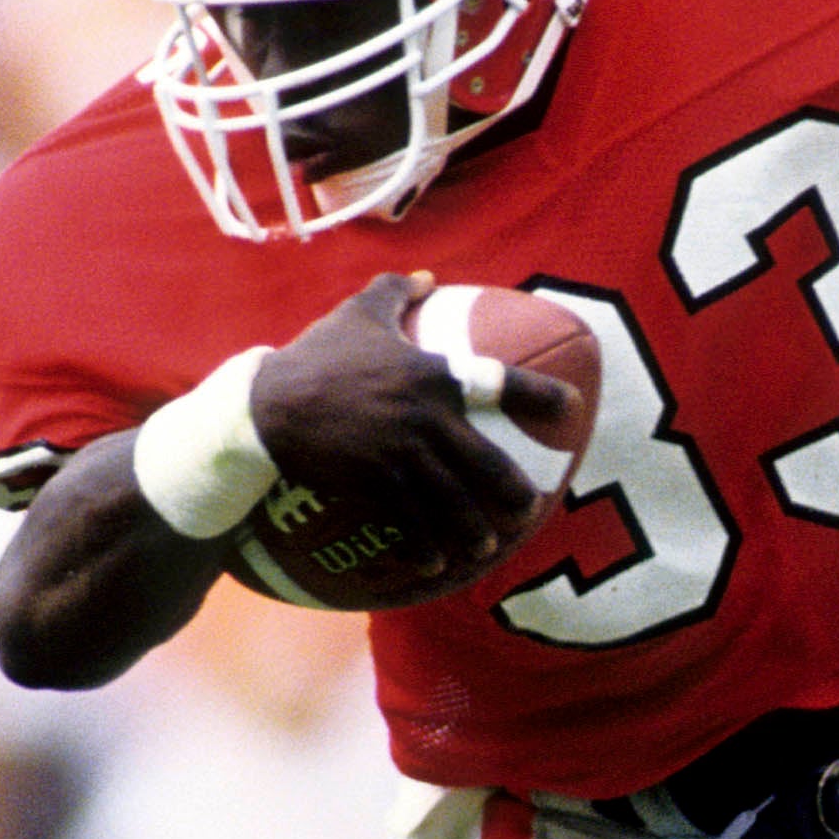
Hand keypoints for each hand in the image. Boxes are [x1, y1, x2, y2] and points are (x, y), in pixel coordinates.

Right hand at [251, 271, 570, 567]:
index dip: (540, 395)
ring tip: (486, 546)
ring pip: (455, 504)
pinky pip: (414, 524)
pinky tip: (436, 563)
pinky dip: (428, 547)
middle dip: (514, 492)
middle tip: (529, 507)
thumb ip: (396, 291)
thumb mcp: (357, 313)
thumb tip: (427, 275)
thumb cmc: (316, 356)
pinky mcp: (377, 486)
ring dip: (475, 531)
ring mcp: (403, 457)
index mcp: (432, 374)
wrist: (267, 407)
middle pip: (488, 464)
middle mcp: (426, 419)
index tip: (571, 407)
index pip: (500, 383)